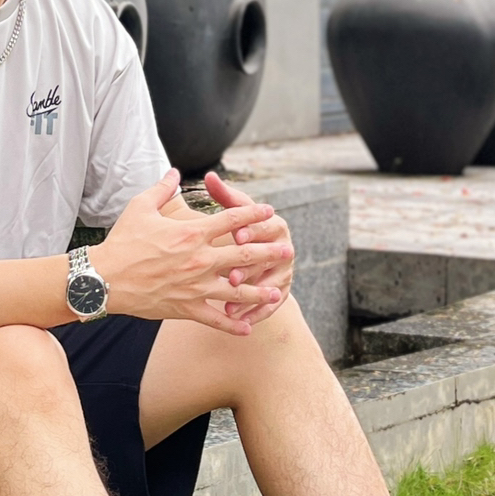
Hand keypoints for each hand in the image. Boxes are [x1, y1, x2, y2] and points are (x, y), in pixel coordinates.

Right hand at [93, 169, 292, 334]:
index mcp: (191, 233)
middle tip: (287, 250)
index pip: (230, 220)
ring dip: (259, 291)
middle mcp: (199, 259)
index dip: (252, 213)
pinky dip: (232, 324)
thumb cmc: (122, 242)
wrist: (104, 279)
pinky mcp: (186, 308)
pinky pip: (215, 318)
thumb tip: (173, 172)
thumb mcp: (140, 207)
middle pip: (243, 255)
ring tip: (278, 292)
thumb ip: (161, 188)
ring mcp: (195, 286)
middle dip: (268, 252)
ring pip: (236, 290)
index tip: (268, 211)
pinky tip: (247, 327)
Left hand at [204, 170, 295, 303]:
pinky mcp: (282, 291)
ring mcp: (285, 272)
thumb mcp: (235, 211)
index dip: (254, 230)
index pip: (268, 227)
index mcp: (275, 225)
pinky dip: (257, 313)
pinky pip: (272, 305)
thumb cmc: (244, 227)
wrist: (262, 250)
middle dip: (251, 267)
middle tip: (232, 276)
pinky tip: (239, 320)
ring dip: (253, 296)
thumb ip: (224, 195)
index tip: (237, 235)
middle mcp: (285, 248)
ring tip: (230, 306)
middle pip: (271, 258)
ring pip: (272, 285)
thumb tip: (209, 175)